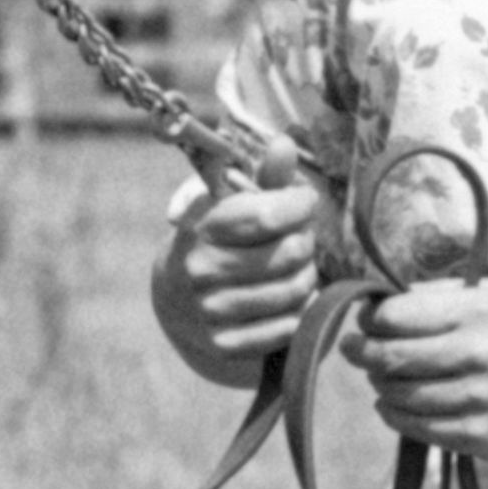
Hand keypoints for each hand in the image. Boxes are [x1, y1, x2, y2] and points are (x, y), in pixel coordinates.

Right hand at [158, 144, 325, 379]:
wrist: (179, 298)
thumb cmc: (219, 239)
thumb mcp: (233, 202)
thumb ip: (264, 176)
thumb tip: (285, 144)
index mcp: (201, 227)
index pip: (266, 215)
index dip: (300, 204)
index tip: (305, 201)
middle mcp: (201, 270)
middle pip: (290, 253)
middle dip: (306, 242)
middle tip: (301, 238)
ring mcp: (210, 311)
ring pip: (295, 290)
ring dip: (308, 276)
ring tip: (298, 267)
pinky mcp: (224, 345)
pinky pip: (288, 325)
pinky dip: (299, 310)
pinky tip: (290, 297)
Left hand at [348, 280, 487, 466]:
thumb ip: (436, 297)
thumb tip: (377, 300)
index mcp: (478, 310)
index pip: (396, 314)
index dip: (369, 318)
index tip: (363, 321)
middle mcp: (479, 352)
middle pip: (390, 357)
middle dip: (363, 353)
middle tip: (356, 350)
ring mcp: (480, 398)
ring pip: (399, 395)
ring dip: (380, 386)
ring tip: (382, 377)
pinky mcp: (481, 436)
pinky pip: (418, 428)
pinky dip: (395, 415)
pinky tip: (394, 405)